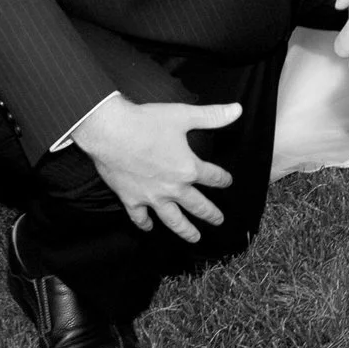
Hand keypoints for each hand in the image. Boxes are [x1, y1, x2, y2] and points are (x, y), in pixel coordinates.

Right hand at [69, 96, 240, 242]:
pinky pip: (140, 217)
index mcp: (188, 168)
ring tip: (195, 238)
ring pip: (173, 220)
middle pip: (198, 205)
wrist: (111, 132)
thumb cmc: (146, 122)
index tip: (227, 181)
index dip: (223, 179)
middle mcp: (173, 187)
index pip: (213, 177)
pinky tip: (149, 227)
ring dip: (186, 231)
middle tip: (219, 220)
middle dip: (211, 213)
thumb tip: (237, 110)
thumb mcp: (183, 115)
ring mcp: (152, 196)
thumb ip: (212, 116)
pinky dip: (145, 224)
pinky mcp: (131, 199)